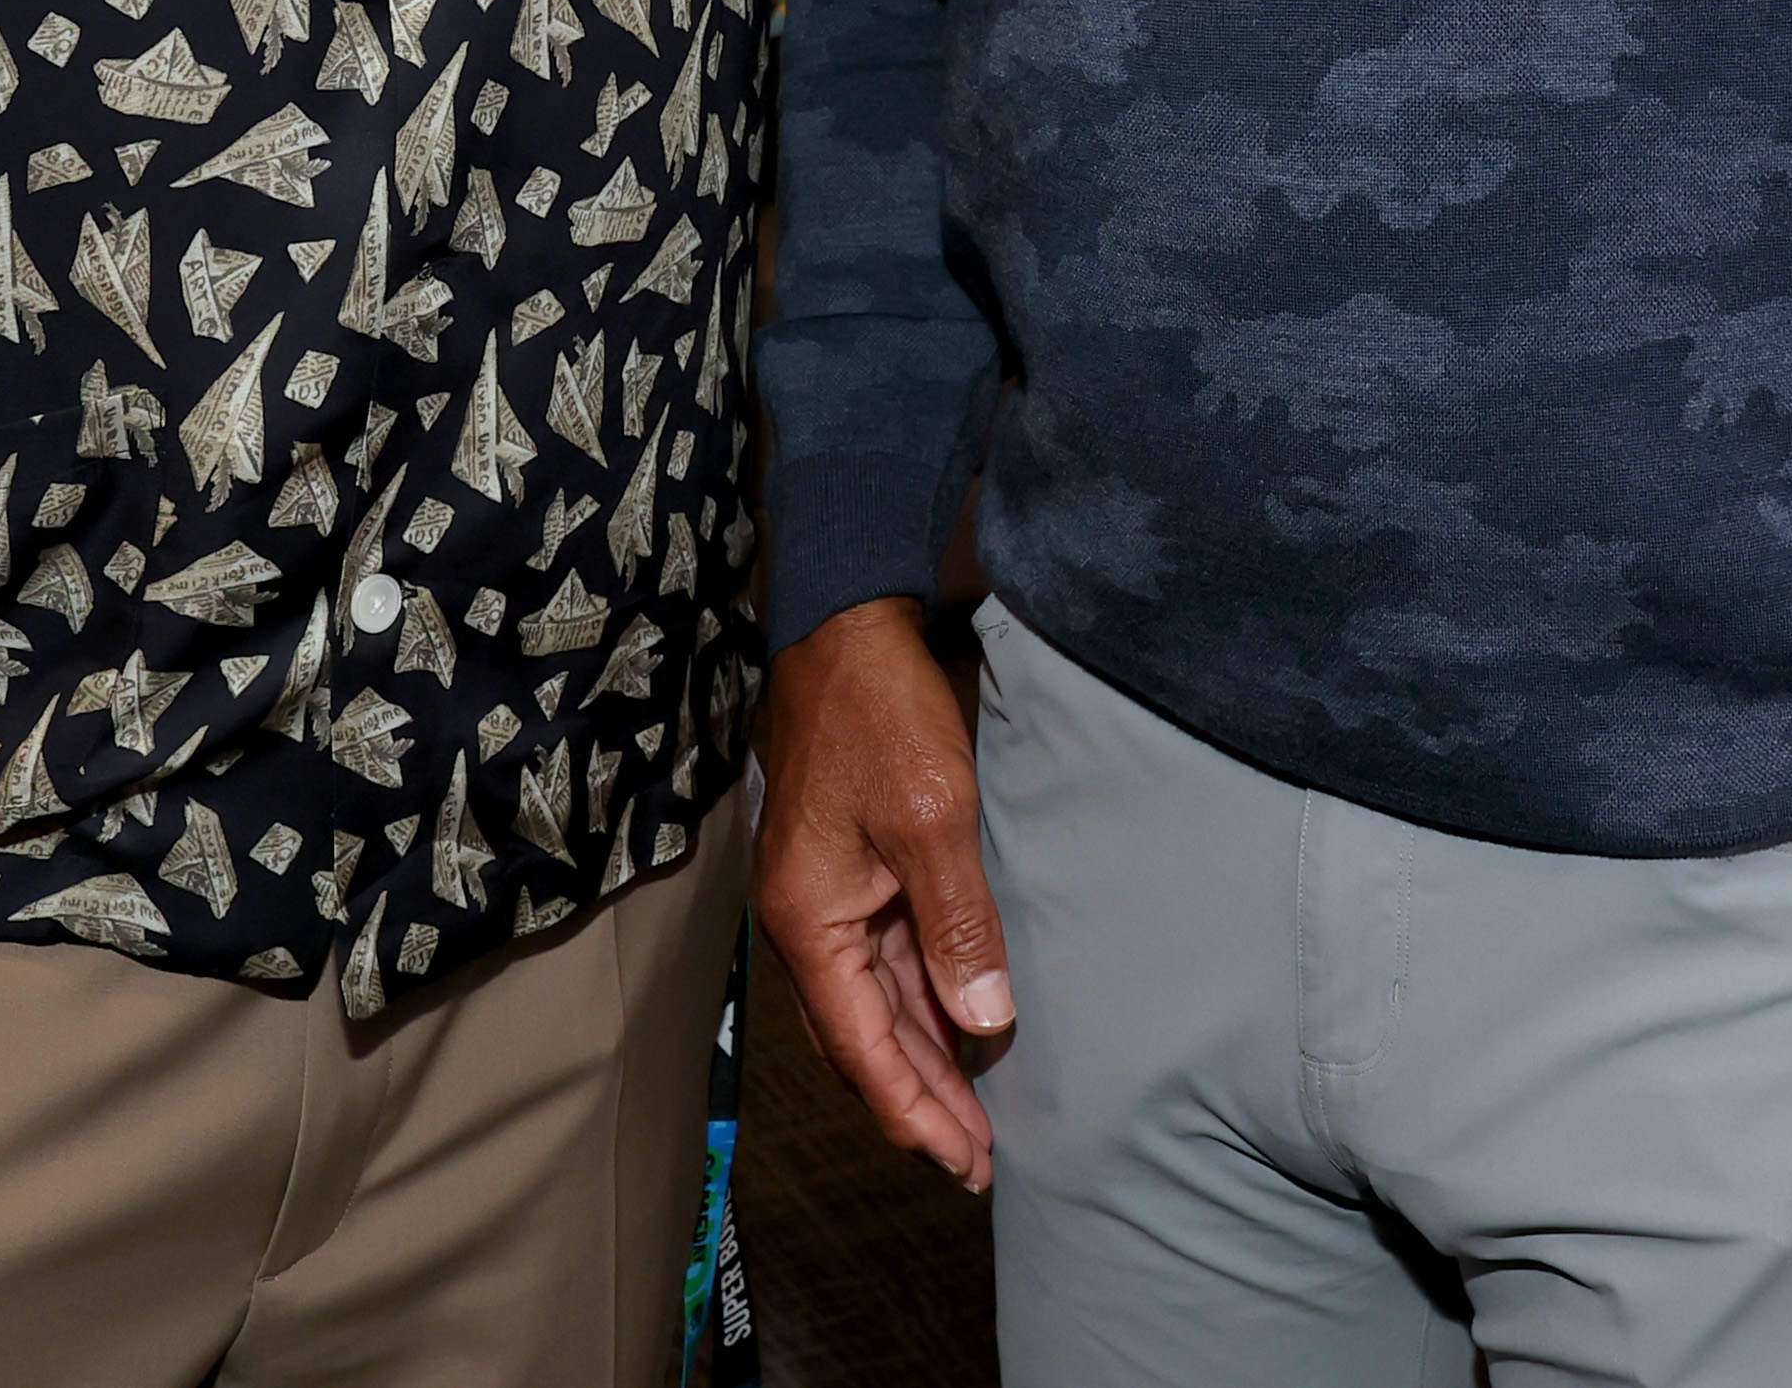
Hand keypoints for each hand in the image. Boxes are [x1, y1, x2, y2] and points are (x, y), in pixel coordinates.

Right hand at [753, 597, 1009, 1190]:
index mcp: (811, 921)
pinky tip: (960, 1029)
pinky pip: (885, 962)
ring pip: (876, 1006)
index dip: (914, 1111)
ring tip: (973, 1119)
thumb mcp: (931, 815)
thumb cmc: (880, 713)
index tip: (962, 1162)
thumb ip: (957, 919)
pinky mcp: (848, 872)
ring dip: (924, 1062)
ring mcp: (825, 898)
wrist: (843, 626)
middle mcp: (807, 922)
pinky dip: (922, 1005)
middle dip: (920, 1105)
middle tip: (976, 1164)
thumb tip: (983, 1018)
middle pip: (864, 1041)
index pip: (862, 1049)